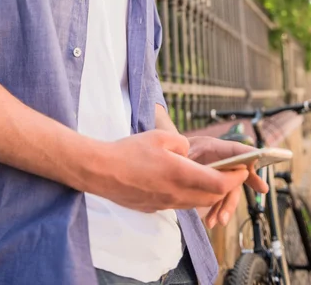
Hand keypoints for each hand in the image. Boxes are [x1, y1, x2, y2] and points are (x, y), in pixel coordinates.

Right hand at [87, 130, 249, 212]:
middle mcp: (177, 194)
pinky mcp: (155, 207)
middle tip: (229, 172)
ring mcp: (166, 204)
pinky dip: (190, 195)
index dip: (235, 178)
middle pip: (212, 196)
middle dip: (225, 185)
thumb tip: (188, 151)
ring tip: (208, 176)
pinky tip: (181, 182)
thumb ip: (182, 143)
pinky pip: (181, 204)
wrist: (102, 171)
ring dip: (208, 191)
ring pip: (197, 202)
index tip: (242, 169)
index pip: (220, 184)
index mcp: (181, 174)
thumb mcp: (160, 137)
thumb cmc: (129, 151)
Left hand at [188, 136, 268, 227]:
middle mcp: (223, 161)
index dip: (251, 161)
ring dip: (225, 208)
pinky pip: (220, 197)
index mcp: (216, 147)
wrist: (173, 154)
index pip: (237, 151)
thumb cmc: (181, 148)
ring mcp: (221, 173)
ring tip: (218, 221)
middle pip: (235, 178)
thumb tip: (190, 160)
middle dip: (232, 197)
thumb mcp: (184, 149)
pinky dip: (216, 210)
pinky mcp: (215, 184)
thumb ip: (189, 155)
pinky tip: (210, 222)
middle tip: (228, 211)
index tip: (260, 174)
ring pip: (228, 191)